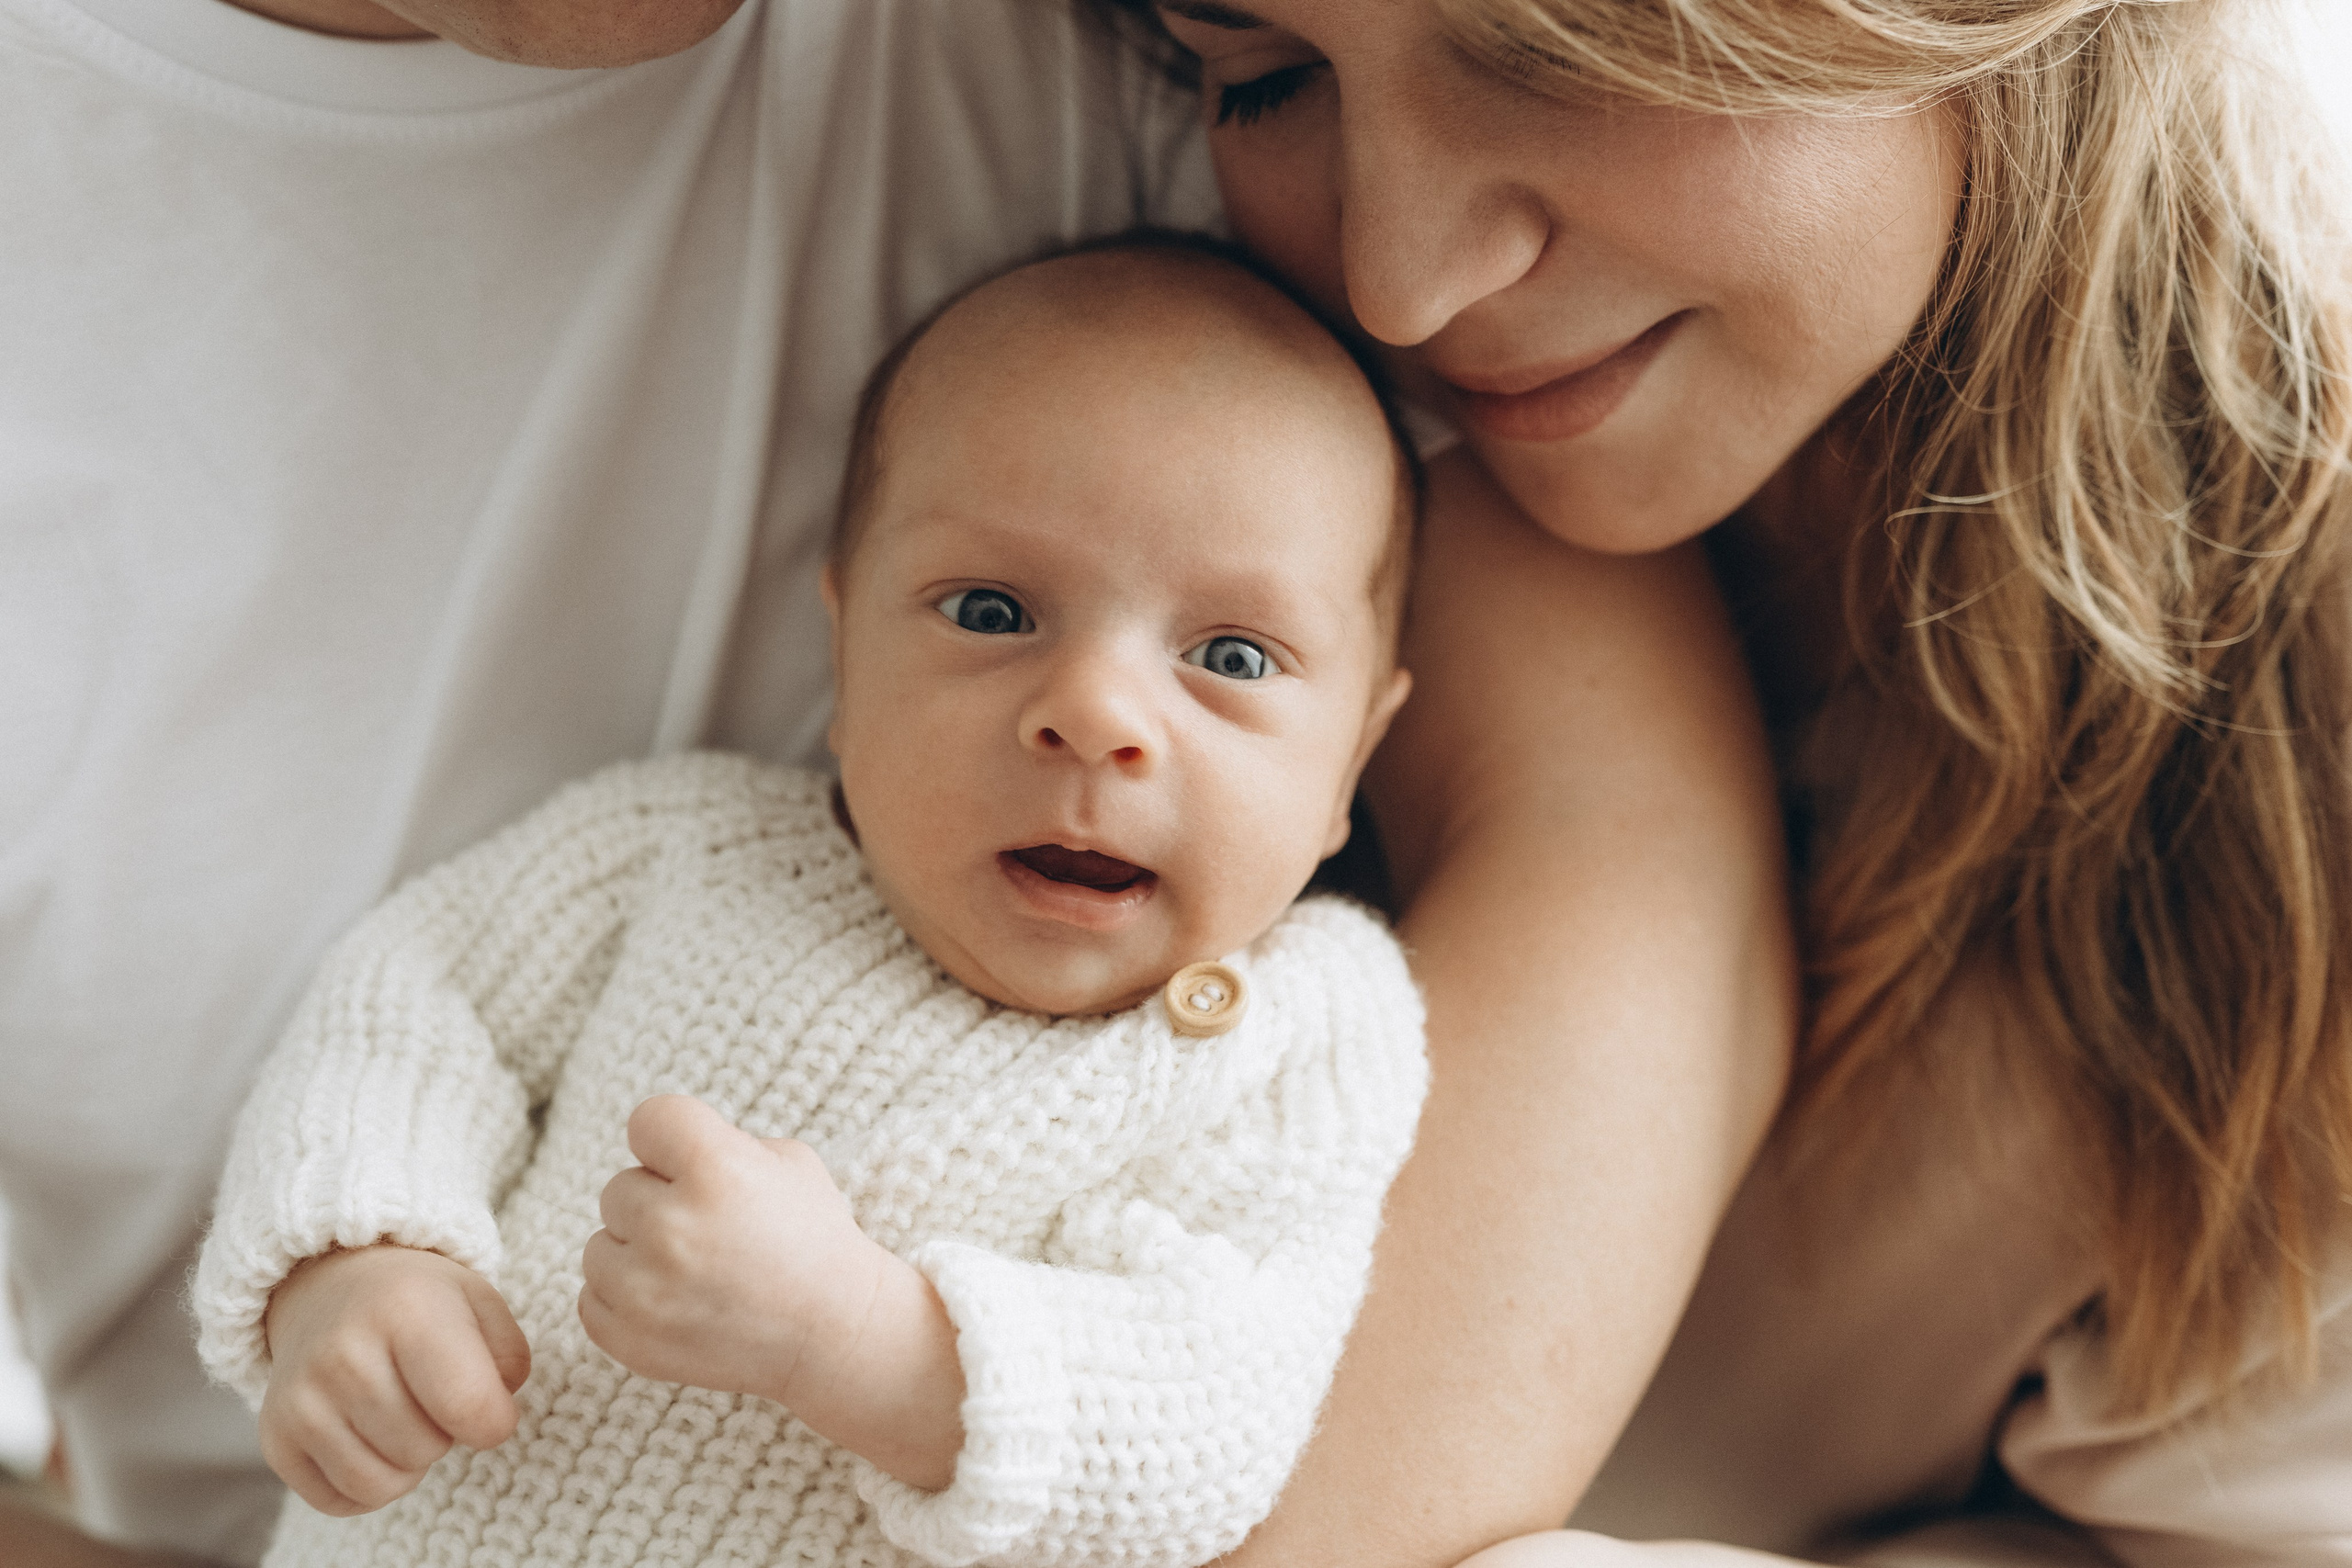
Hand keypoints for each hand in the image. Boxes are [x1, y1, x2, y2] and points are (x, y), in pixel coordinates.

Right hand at [258, 1244, 530, 1515]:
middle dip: (445, 1432)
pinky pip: (341, 1501)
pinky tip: (367, 1437)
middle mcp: (344, 1353)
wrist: (330, 1287)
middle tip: (429, 1394)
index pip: (469, 1406)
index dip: (495, 1421)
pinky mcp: (275, 1438)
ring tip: (401, 1415)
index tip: (489, 1406)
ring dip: (407, 1463)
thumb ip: (508, 1360)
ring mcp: (302, 1399)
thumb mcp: (480, 1303)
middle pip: (428, 1449)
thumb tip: (493, 1418)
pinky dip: (367, 1483)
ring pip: (382, 1485)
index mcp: (407, 1309)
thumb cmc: (419, 1302)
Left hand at [579, 1095, 882, 1409]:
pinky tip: (676, 1303)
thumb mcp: (787, 1161)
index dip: (670, 1140)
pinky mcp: (629, 1340)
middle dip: (658, 1202)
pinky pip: (590, 1300)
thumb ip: (717, 1144)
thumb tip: (660, 1155)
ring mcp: (645, 1290)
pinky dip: (626, 1302)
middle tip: (708, 1229)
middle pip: (618, 1188)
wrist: (833, 1331)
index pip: (646, 1121)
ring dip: (636, 1254)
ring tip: (694, 1270)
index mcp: (715, 1168)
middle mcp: (671, 1226)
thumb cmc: (812, 1237)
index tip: (692, 1162)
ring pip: (597, 1247)